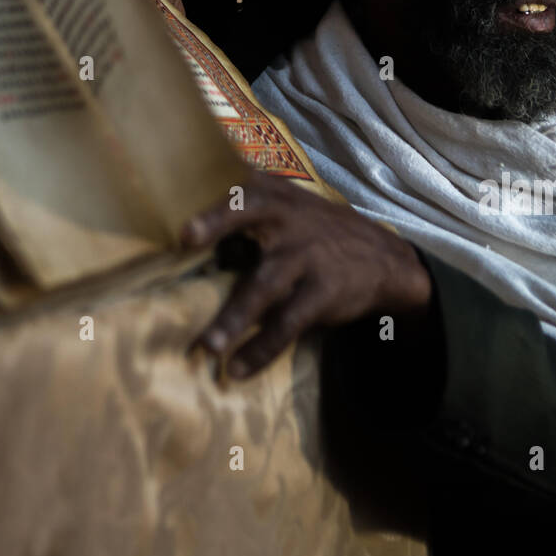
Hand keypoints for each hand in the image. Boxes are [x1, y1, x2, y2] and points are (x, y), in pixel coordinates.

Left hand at [181, 172, 432, 378]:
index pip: (240, 186)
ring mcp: (307, 255)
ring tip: (209, 346)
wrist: (381, 258)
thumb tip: (174, 236)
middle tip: (187, 237)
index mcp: (272, 195)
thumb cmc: (312, 231)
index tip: (185, 214)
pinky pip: (288, 323)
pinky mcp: (322, 291)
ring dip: (234, 316)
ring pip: (265, 284)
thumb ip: (242, 211)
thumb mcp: (287, 206)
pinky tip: (238, 369)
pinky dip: (261, 348)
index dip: (213, 195)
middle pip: (250, 214)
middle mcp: (287, 218)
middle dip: (218, 221)